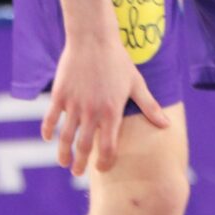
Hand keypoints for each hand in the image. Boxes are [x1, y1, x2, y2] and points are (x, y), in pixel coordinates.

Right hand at [42, 29, 169, 176]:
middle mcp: (91, 112)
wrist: (92, 40)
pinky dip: (48, 130)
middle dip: (80, 163)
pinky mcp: (59, 95)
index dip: (105, 162)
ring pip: (65, 136)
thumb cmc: (117, 61)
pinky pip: (51, 117)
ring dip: (63, 152)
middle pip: (84, 146)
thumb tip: (166, 126)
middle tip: (77, 173)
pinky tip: (48, 138)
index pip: (108, 147)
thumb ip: (149, 107)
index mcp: (112, 113)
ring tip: (63, 162)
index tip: (101, 169)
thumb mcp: (136, 84)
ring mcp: (73, 104)